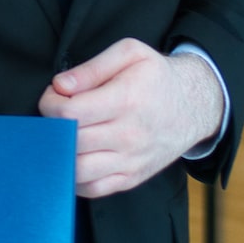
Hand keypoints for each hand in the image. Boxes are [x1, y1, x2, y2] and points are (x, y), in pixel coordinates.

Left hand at [38, 39, 223, 197]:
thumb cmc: (156, 77)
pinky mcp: (132, 178)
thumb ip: (92, 67)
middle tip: (56, 114)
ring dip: (60, 154)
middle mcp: (129, 135)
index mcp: (126, 100)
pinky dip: (75, 177)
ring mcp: (131, 161)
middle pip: (70, 142)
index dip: (50, 103)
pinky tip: (75, 156)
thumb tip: (61, 85)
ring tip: (63, 136)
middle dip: (52, 126)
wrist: (194, 106)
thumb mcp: (130, 54)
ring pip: (77, 170)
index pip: (70, 113)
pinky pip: (93, 189)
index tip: (54, 96)